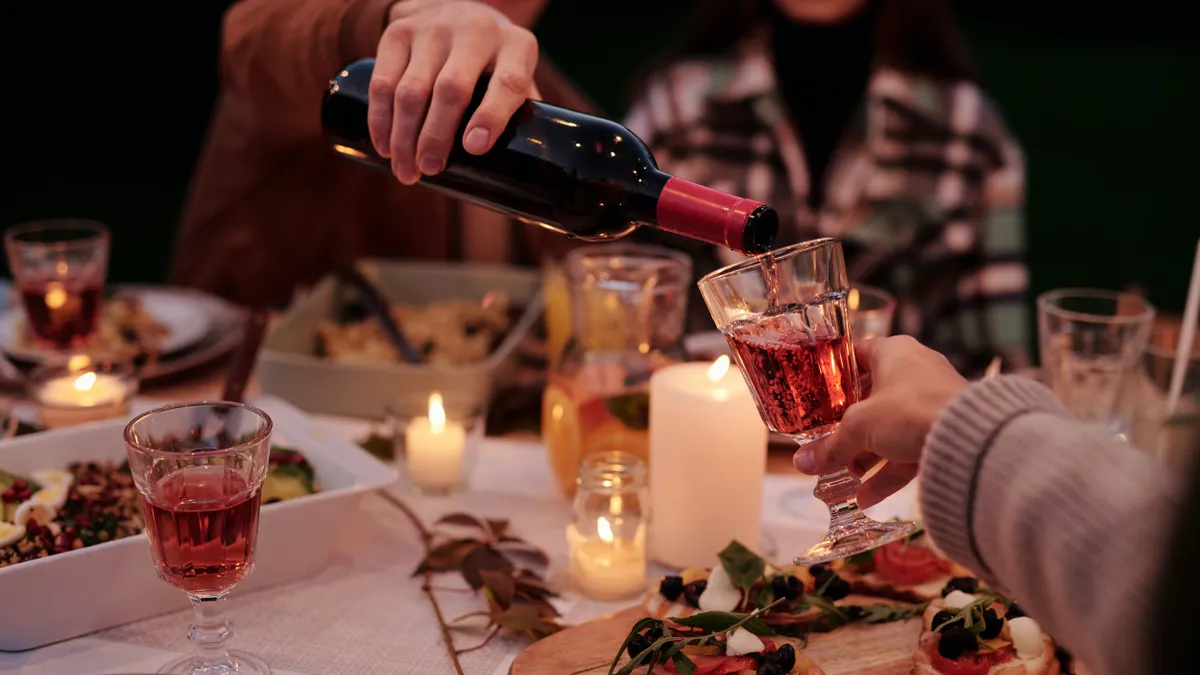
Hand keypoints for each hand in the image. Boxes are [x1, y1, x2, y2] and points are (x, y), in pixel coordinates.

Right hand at [369, 0, 540, 184]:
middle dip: (436, 137)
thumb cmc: (492, 60)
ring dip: (404, 136)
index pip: (508, 82)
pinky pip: (383, 81)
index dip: (491, 117)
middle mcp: (476, 31)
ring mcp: (433, 29)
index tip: (475, 149)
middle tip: (429, 171)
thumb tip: (526, 179)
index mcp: (516, 47)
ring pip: (412, 89)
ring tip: (406, 171)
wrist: (449, 7)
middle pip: (451, 89)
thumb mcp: (515, 73)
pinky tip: (384, 145)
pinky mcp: (398, 32)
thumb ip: (522, 116)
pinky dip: (380, 119)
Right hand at [793, 336, 967, 507]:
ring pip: (889, 427)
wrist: (970, 439)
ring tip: (845, 478)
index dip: (834, 376)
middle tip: (828, 445)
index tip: (816, 397)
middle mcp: (914, 370)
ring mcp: (931, 401)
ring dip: (867, 455)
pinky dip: (888, 471)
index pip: (855, 356)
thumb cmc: (909, 412)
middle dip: (848, 427)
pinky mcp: (943, 430)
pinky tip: (866, 497)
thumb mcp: (859, 428)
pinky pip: (908, 448)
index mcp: (893, 352)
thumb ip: (830, 447)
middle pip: (870, 398)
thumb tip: (800, 463)